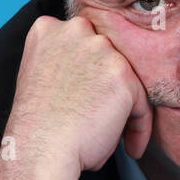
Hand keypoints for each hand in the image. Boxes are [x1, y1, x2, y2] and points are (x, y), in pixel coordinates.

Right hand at [7, 13, 152, 172]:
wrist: (41, 149)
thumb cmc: (37, 127)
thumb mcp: (39, 78)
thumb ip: (63, 64)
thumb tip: (93, 76)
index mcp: (47, 30)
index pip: (82, 43)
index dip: (88, 72)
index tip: (89, 97)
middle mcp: (75, 31)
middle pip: (106, 56)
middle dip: (108, 86)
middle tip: (104, 117)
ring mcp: (100, 49)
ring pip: (126, 79)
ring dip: (124, 108)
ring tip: (114, 136)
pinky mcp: (122, 74)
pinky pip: (142, 103)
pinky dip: (140, 127)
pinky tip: (131, 147)